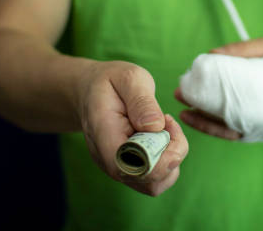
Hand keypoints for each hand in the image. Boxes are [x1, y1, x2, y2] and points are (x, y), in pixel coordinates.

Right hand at [77, 61, 188, 196]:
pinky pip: (153, 178)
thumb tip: (155, 127)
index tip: (166, 121)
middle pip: (148, 180)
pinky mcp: (127, 169)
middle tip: (167, 121)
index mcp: (104, 134)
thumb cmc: (110, 82)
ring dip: (171, 158)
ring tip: (164, 128)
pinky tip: (161, 136)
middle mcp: (108, 159)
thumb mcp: (128, 78)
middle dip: (171, 153)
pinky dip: (166, 160)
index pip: (132, 166)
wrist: (90, 90)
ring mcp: (117, 167)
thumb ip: (142, 101)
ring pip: (154, 184)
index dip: (160, 155)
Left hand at [176, 37, 262, 140]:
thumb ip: (240, 49)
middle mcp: (257, 113)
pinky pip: (222, 133)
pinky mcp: (247, 134)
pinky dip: (204, 125)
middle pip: (221, 107)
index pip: (232, 86)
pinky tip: (188, 115)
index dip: (210, 80)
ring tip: (180, 100)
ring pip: (219, 123)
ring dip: (197, 113)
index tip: (194, 74)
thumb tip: (211, 54)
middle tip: (180, 90)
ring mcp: (252, 126)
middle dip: (198, 98)